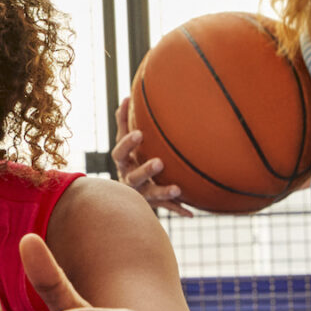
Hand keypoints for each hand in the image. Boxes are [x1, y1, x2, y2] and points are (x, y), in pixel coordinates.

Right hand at [111, 98, 188, 216]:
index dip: (128, 144)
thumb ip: (123, 123)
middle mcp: (128, 180)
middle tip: (160, 162)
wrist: (124, 195)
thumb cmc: (130, 160)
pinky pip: (166, 208)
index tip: (140, 133)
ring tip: (177, 189)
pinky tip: (191, 212)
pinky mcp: (152, 205)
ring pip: (150, 195)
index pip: (120, 153)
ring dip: (163, 192)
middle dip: (146, 170)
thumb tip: (126, 97)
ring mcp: (140, 195)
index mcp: (123, 163)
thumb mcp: (124, 143)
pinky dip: (178, 209)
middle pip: (134, 177)